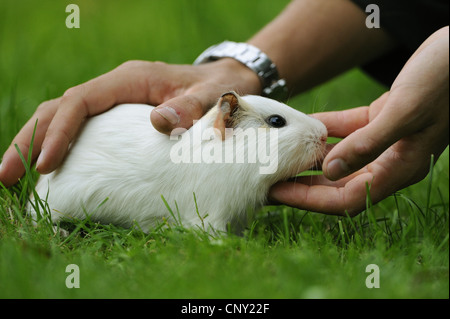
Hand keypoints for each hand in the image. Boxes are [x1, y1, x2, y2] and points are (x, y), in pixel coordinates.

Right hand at [0, 59, 259, 186]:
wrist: (226, 83)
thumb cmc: (218, 90)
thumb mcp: (212, 97)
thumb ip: (192, 107)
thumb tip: (159, 123)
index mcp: (130, 79)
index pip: (81, 100)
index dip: (59, 131)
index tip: (45, 164)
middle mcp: (115, 87)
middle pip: (59, 108)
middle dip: (29, 140)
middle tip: (4, 177)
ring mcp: (114, 102)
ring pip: (63, 118)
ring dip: (35, 144)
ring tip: (13, 177)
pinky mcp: (117, 117)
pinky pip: (80, 129)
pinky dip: (59, 147)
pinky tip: (48, 170)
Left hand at [269, 26, 448, 215]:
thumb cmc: (443, 81)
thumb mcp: (405, 113)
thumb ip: (367, 144)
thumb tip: (330, 171)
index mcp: (400, 169)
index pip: (346, 199)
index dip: (309, 200)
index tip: (277, 192)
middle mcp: (390, 160)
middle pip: (337, 185)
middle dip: (303, 185)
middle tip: (269, 179)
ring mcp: (385, 140)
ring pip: (339, 158)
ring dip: (310, 159)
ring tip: (278, 157)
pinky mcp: (381, 118)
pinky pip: (345, 129)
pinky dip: (325, 129)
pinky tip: (302, 126)